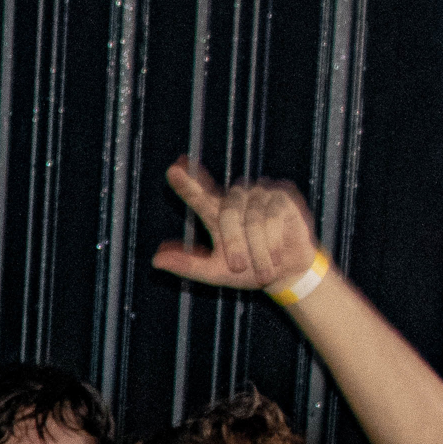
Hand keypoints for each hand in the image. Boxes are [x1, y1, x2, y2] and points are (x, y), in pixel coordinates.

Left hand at [157, 159, 322, 292]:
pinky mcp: (283, 196)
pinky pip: (274, 217)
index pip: (198, 194)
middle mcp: (236, 198)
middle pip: (227, 213)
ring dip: (257, 248)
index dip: (187, 182)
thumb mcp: (215, 273)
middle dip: (234, 244)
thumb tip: (155, 261)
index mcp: (216, 213)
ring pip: (252, 218)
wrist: (287, 274)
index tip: (173, 169)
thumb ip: (188, 265)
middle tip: (240, 267)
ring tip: (264, 268)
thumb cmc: (249, 271)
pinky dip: (274, 241)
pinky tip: (277, 254)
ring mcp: (260, 194)